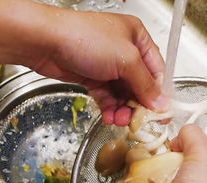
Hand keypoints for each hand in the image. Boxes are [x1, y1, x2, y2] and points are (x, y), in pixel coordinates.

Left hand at [27, 8, 167, 125]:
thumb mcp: (126, 60)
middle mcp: (124, 50)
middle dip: (139, 104)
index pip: (157, 69)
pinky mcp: (92, 77)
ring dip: (124, 110)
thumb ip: (146, 84)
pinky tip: (110, 118)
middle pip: (140, 84)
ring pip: (123, 94)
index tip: (161, 113)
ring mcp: (107, 65)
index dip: (159, 92)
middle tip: (139, 120)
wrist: (45, 42)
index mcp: (137, 37)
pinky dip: (110, 109)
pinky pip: (107, 97)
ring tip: (120, 120)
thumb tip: (161, 102)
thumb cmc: (84, 38)